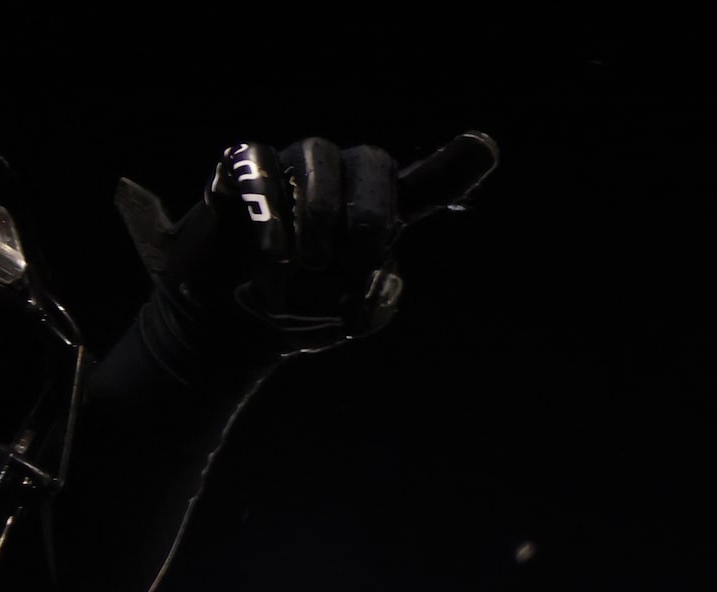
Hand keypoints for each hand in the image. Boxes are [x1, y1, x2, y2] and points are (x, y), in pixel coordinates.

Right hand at [115, 131, 498, 358]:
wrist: (230, 322)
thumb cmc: (301, 312)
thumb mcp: (349, 321)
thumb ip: (376, 304)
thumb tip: (376, 276)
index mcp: (381, 214)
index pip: (427, 184)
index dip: (456, 165)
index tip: (485, 144)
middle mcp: (341, 180)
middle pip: (373, 161)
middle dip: (371, 211)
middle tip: (357, 256)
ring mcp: (291, 167)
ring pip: (318, 155)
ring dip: (320, 211)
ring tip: (311, 261)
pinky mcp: (239, 169)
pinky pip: (257, 163)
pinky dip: (269, 207)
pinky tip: (276, 252)